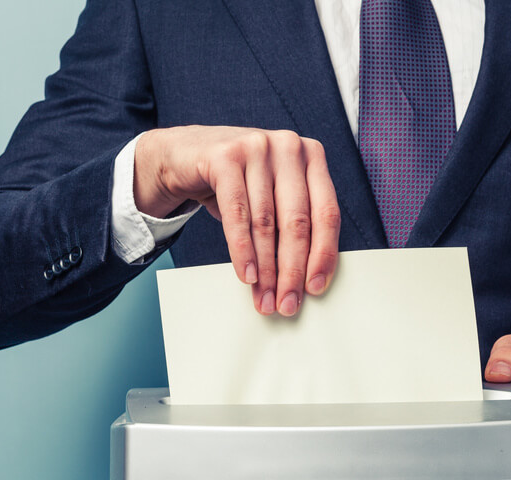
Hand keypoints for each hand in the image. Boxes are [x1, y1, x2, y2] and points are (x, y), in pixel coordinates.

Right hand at [134, 125, 340, 316]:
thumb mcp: (272, 196)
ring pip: (265, 222)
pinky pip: (237, 214)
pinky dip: (242, 250)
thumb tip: (302, 280)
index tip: (315, 288)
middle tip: (287, 302)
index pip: (326, 214)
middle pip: (296, 222)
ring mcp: (257, 147)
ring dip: (266, 268)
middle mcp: (289, 146)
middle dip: (292, 271)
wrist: (185, 155)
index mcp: (312, 156)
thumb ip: (291, 224)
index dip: (323, 256)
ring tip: (263, 297)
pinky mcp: (225, 156)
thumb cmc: (238, 182)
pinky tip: (247, 274)